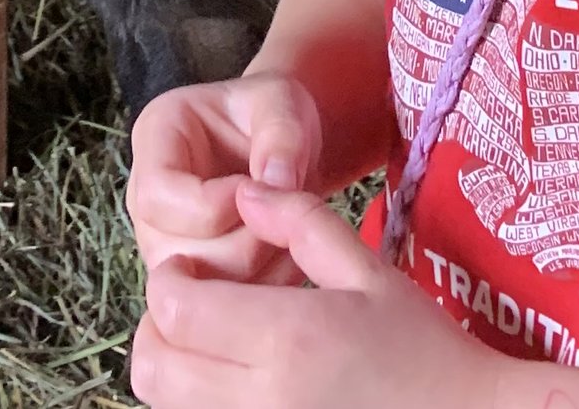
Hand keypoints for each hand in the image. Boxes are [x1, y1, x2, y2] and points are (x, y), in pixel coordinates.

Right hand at [125, 73, 328, 280]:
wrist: (281, 145)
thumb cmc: (274, 114)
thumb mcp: (283, 102)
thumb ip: (282, 133)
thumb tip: (276, 186)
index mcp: (156, 136)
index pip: (156, 195)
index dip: (210, 207)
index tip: (261, 192)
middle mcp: (146, 195)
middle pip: (175, 253)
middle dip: (243, 247)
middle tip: (289, 221)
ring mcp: (163, 240)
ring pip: (195, 290)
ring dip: (254, 275)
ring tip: (295, 241)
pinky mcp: (187, 273)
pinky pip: (214, 307)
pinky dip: (258, 294)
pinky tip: (289, 264)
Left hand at [130, 184, 519, 408]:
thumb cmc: (423, 347)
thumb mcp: (367, 269)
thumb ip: (300, 222)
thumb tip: (244, 191)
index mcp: (287, 339)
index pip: (176, 311)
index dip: (169, 280)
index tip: (191, 265)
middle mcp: (264, 399)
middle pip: (155, 367)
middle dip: (159, 325)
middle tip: (193, 301)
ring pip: (169, 406)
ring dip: (174, 367)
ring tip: (214, 340)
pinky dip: (200, 400)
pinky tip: (235, 377)